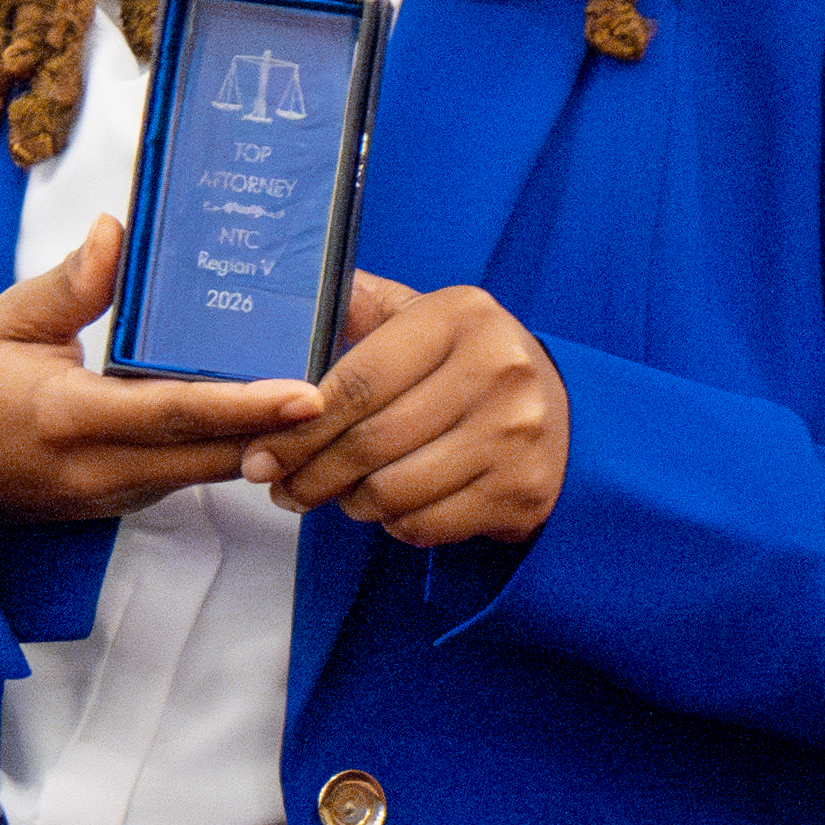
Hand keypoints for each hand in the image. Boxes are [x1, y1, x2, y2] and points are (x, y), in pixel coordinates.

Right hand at [0, 217, 322, 524]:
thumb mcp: (5, 322)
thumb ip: (69, 284)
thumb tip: (117, 231)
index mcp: (66, 416)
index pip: (172, 413)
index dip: (245, 405)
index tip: (308, 392)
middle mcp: (99, 469)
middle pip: (211, 454)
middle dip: (283, 429)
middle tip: (350, 387)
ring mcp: (115, 495)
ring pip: (209, 470)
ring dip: (265, 439)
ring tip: (328, 390)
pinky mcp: (126, 501)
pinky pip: (192, 474)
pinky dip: (231, 444)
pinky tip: (272, 409)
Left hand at [241, 274, 565, 548]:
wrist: (563, 413)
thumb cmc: (468, 363)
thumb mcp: (423, 319)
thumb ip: (359, 307)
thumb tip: (282, 299)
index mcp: (461, 316)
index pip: (359, 380)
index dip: (300, 424)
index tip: (260, 450)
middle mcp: (497, 370)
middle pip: (370, 441)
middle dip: (310, 472)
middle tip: (279, 485)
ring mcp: (514, 435)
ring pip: (392, 491)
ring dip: (346, 501)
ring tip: (330, 494)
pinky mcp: (520, 491)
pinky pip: (423, 524)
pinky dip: (390, 522)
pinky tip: (384, 506)